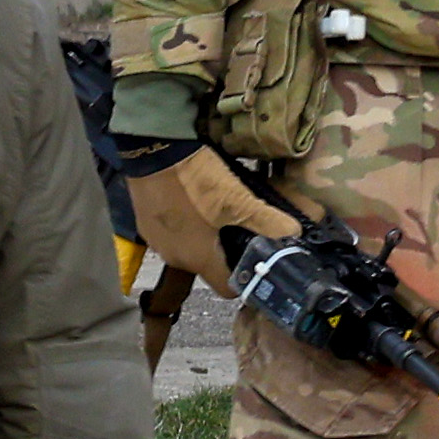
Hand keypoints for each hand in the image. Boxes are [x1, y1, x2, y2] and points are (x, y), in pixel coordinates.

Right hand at [123, 144, 286, 285]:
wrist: (150, 149)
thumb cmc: (194, 181)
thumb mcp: (237, 198)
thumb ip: (267, 220)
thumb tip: (294, 232)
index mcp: (199, 259)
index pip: (227, 289)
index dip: (244, 279)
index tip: (255, 262)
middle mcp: (175, 258)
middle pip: (208, 267)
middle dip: (224, 253)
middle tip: (240, 229)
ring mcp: (156, 241)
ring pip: (188, 249)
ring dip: (202, 238)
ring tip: (215, 212)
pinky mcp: (144, 223)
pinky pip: (170, 233)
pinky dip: (183, 224)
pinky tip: (190, 202)